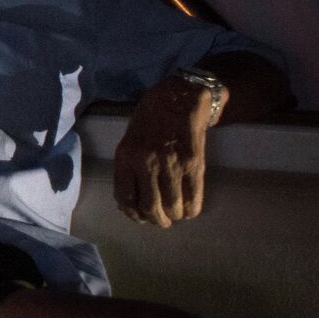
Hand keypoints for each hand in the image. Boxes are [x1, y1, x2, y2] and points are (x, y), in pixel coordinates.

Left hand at [112, 75, 226, 226]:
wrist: (179, 97)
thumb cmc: (151, 116)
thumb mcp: (130, 139)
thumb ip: (129, 166)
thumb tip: (132, 197)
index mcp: (126, 156)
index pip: (125, 197)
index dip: (133, 213)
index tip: (140, 216)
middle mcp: (145, 163)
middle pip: (150, 207)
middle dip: (156, 220)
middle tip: (161, 220)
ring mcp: (170, 165)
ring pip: (172, 207)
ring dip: (174, 215)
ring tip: (176, 213)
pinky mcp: (193, 164)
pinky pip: (193, 198)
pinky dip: (191, 209)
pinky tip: (189, 209)